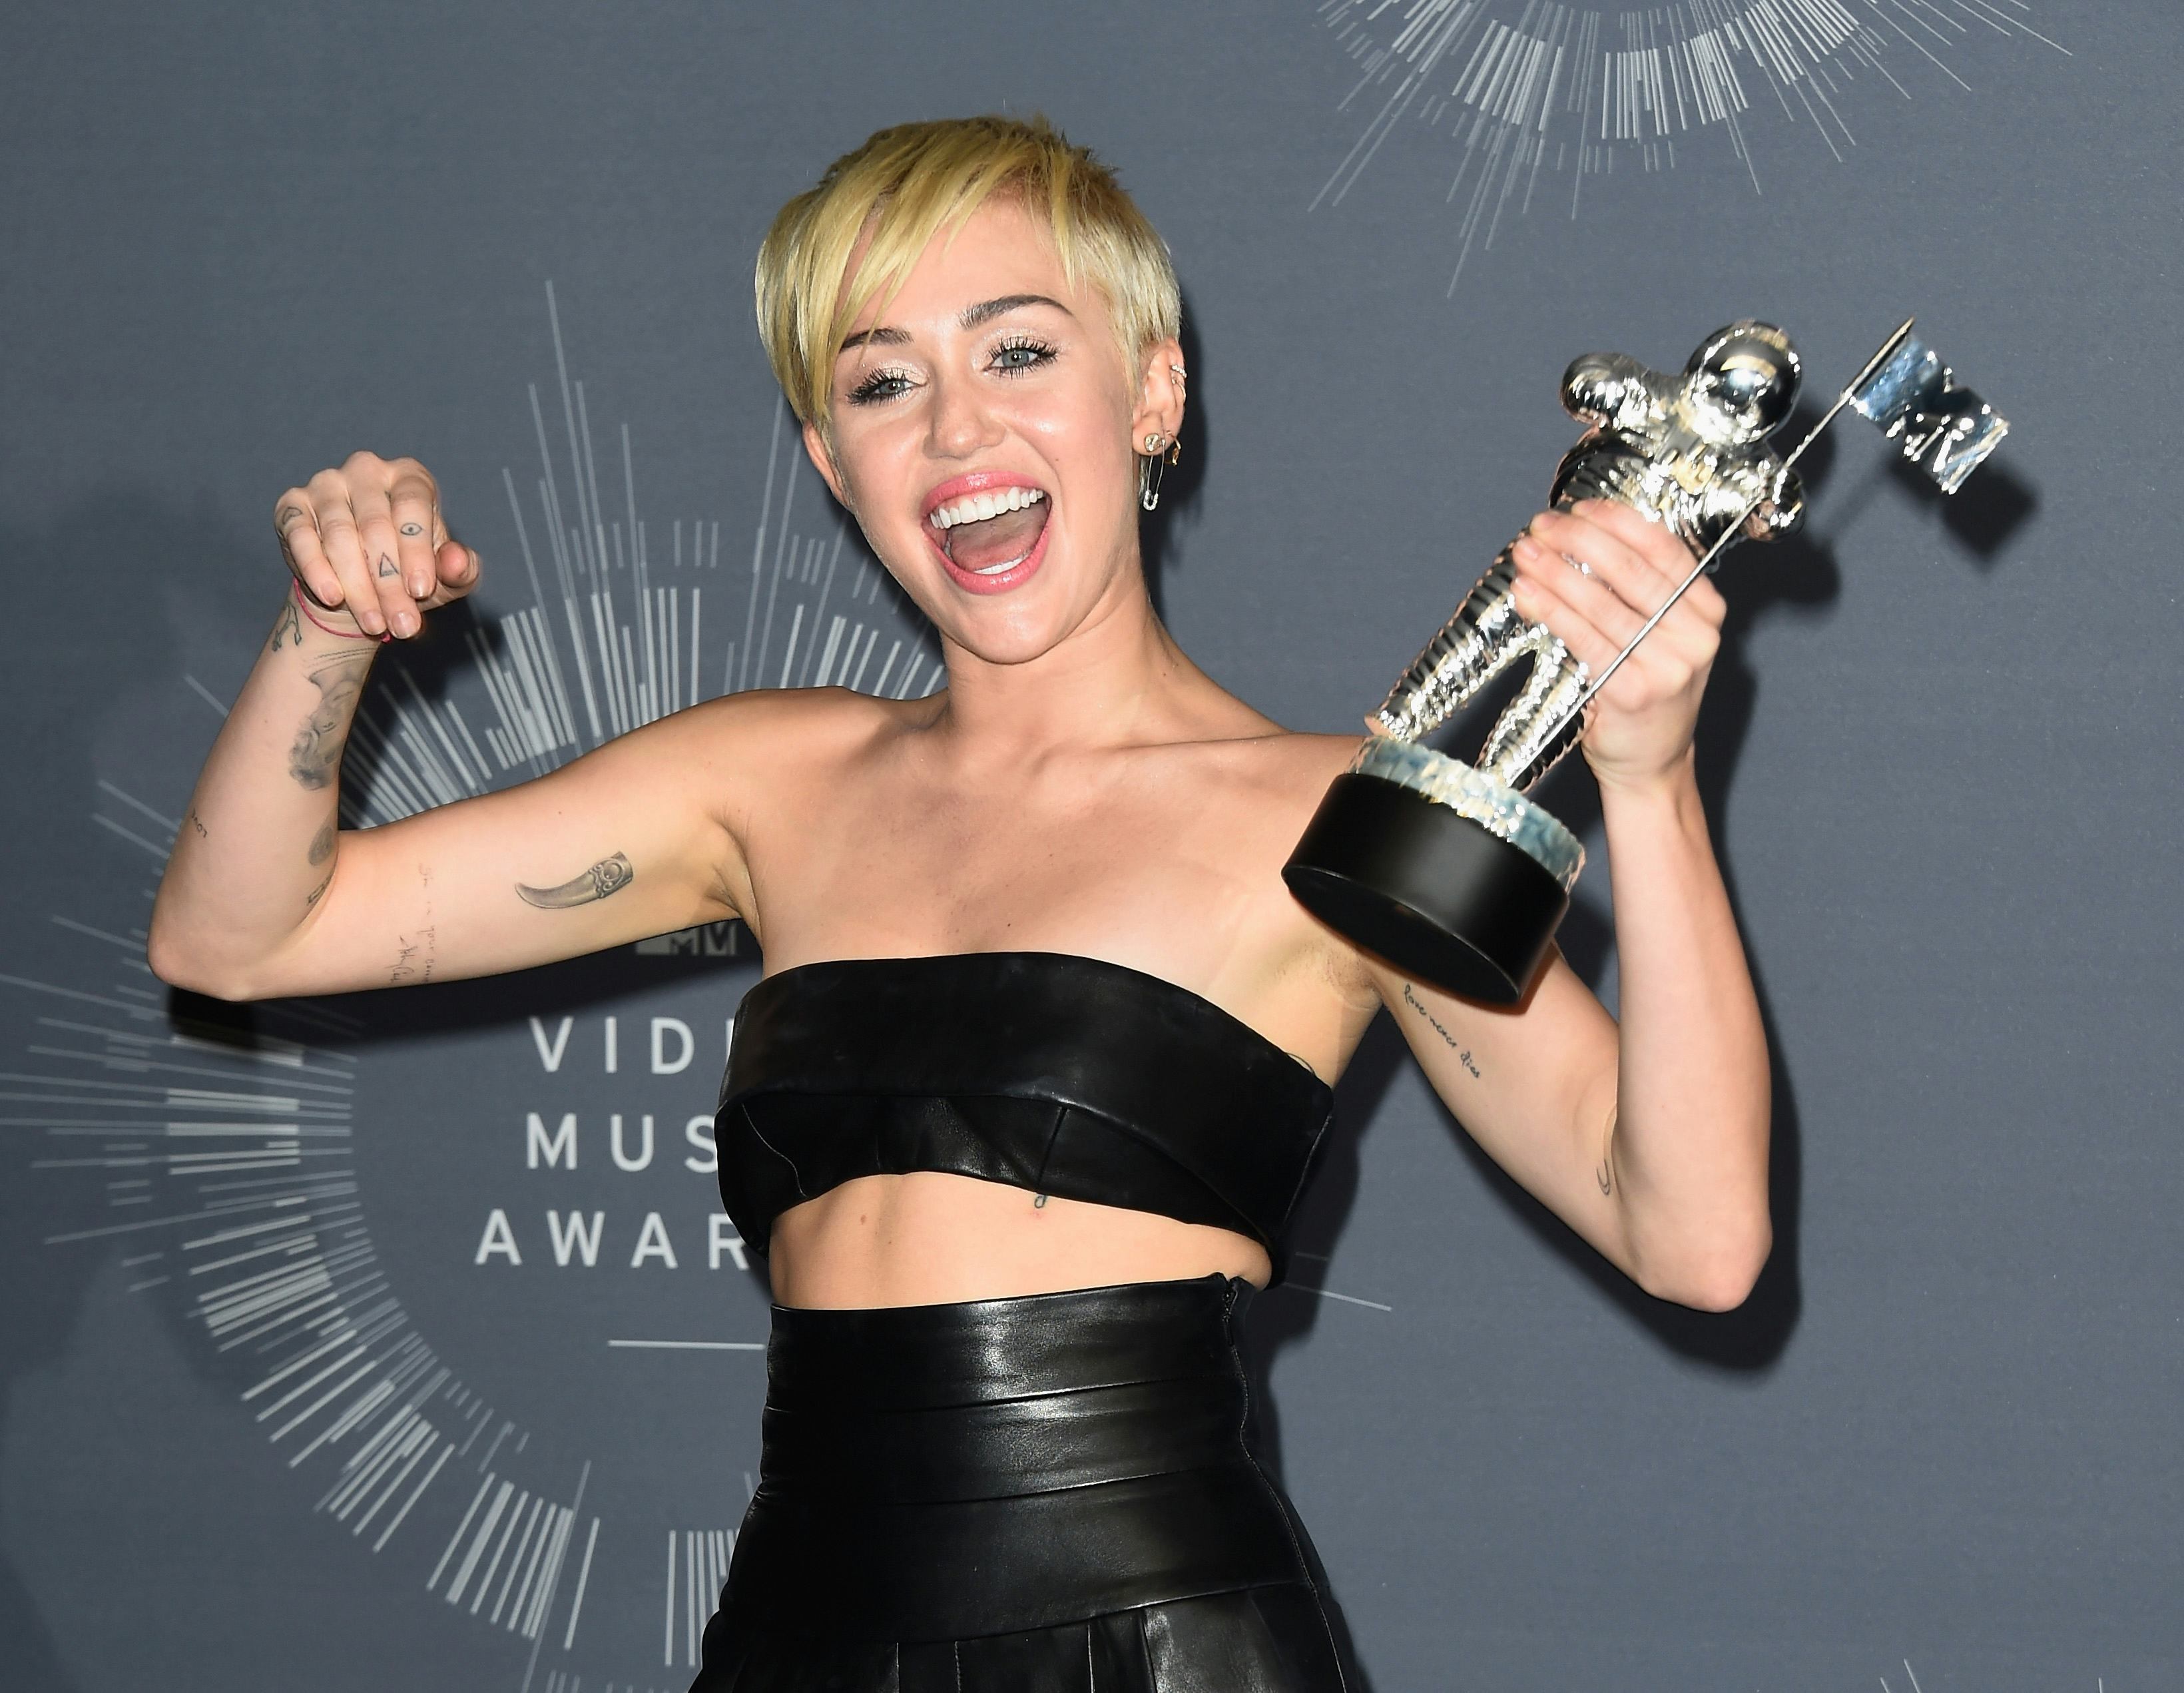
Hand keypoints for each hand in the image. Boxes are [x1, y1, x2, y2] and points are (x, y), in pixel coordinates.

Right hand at [272, 452, 479, 638]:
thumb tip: (456, 562)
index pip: (412, 506)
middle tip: (401, 624)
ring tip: (374, 623)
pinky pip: (301, 537)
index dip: (417, 551)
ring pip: (340, 536)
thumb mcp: (444, 577)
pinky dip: (316, 570)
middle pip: (376, 527)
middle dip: (389, 583)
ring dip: (357, 586)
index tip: (421, 592)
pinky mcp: (292, 506)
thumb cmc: (409, 573)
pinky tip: (333, 597)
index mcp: (409, 477)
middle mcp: (366, 471)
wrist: (360, 588)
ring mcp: (326, 485)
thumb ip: (459, 569)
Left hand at [1507, 499, 1723, 794]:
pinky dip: (1551, 612)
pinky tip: (1528, 595)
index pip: (1663, 551)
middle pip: (1630, 571)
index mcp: (1705, 611)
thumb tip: (1578, 541)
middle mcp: (1695, 636)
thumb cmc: (1649, 693)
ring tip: (1525, 554)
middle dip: (1578, 542)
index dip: (1618, 523)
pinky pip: (1584, 640)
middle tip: (1541, 526)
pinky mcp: (1632, 692)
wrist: (1652, 762)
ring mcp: (1667, 666)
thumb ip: (1637, 594)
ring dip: (1555, 573)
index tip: (1580, 509)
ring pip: (1601, 604)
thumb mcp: (1661, 637)